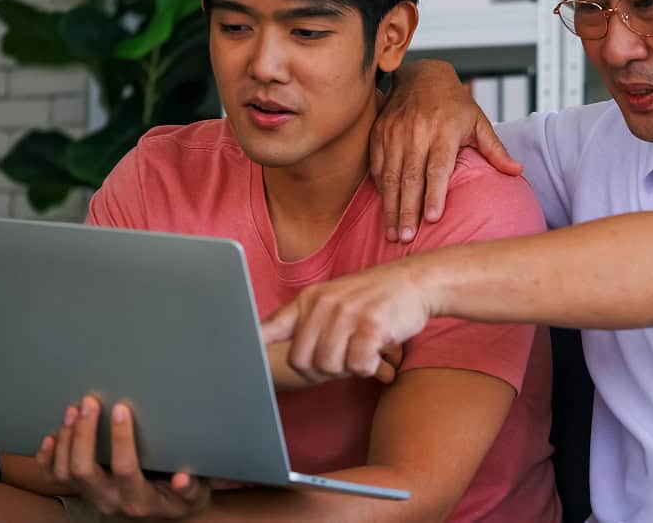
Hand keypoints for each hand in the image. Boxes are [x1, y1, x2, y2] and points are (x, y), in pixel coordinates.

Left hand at [37, 396, 210, 519]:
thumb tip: (182, 479)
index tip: (121, 408)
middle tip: (89, 402)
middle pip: (84, 470)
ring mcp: (92, 497)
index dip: (120, 438)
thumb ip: (192, 488)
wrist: (161, 514)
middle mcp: (110, 500)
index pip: (125, 469)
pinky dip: (48, 457)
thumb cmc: (180, 498)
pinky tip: (51, 435)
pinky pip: (55, 479)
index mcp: (139, 500)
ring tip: (74, 409)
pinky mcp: (81, 492)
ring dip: (66, 439)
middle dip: (83, 433)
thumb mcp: (196, 495)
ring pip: (65, 473)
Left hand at [261, 261, 433, 384]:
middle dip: (320, 370)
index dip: (250, 344)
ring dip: (347, 368)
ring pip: (328, 365)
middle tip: (342, 360)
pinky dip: (367, 367)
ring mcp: (346, 313)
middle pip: (301, 361)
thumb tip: (263, 337)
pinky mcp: (370, 325)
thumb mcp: (335, 298)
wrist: (417, 282)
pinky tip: (377, 353)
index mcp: (309, 299)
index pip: (271, 326)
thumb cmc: (375, 297)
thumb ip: (306, 320)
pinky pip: (356, 365)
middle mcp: (323, 304)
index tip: (234, 357)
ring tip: (362, 351)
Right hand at [371, 60, 521, 242]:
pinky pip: (378, 166)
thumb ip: (495, 149)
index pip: (437, 168)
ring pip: (391, 176)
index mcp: (444, 131)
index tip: (432, 218)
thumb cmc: (454, 104)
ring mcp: (395, 133)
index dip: (434, 194)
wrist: (422, 75)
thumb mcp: (479, 122)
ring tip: (393, 233)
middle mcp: (417, 133)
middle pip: (410, 178)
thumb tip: (517, 171)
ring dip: (391, 207)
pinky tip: (384, 209)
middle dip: (407, 210)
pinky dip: (380, 189)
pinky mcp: (379, 134)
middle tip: (407, 237)